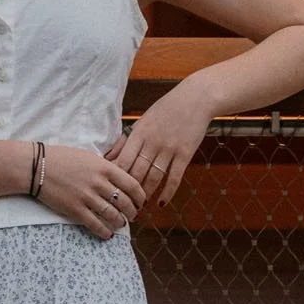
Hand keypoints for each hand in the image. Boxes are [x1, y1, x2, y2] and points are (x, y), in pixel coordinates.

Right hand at [35, 145, 147, 239]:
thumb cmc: (62, 158)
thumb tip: (119, 180)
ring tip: (120, 224)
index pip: (132, 184)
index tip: (140, 202)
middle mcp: (99, 183)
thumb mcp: (89, 156)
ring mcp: (87, 197)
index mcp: (104, 167)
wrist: (37, 166)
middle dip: (132, 212)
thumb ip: (105, 168)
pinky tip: (107, 234)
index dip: (140, 197)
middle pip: (125, 202)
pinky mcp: (75, 210)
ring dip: (120, 223)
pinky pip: (96, 225)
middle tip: (132, 215)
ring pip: (113, 216)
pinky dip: (105, 232)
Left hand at [106, 85, 213, 207]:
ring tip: (140, 205)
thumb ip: (126, 140)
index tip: (112, 189)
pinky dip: (167, 192)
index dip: (117, 178)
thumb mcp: (143, 121)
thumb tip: (108, 157)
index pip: (123, 161)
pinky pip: (174, 178)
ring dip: (146, 194)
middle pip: (137, 172)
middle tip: (124, 203)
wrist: (195, 99)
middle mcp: (153, 142)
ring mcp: (169, 148)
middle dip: (129, 190)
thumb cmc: (166, 109)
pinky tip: (162, 202)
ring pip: (154, 178)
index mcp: (139, 133)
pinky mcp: (185, 154)